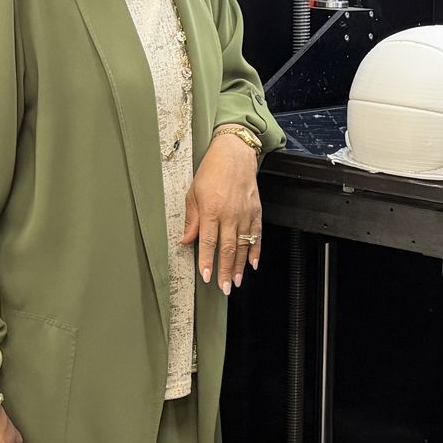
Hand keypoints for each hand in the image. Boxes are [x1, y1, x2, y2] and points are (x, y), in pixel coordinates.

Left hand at [183, 130, 262, 292]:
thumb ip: (192, 219)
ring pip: (243, 246)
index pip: (208, 242)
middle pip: (228, 248)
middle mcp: (229, 214)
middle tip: (224, 288)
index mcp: (211, 210)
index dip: (207, 261)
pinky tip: (253, 264)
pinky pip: (257, 236)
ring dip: (240, 266)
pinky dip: (256, 251)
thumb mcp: (193, 193)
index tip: (207, 276)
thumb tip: (186, 241)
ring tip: (237, 282)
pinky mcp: (256, 212)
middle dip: (226, 270)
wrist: (235, 155)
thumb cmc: (211, 172)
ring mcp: (245, 214)